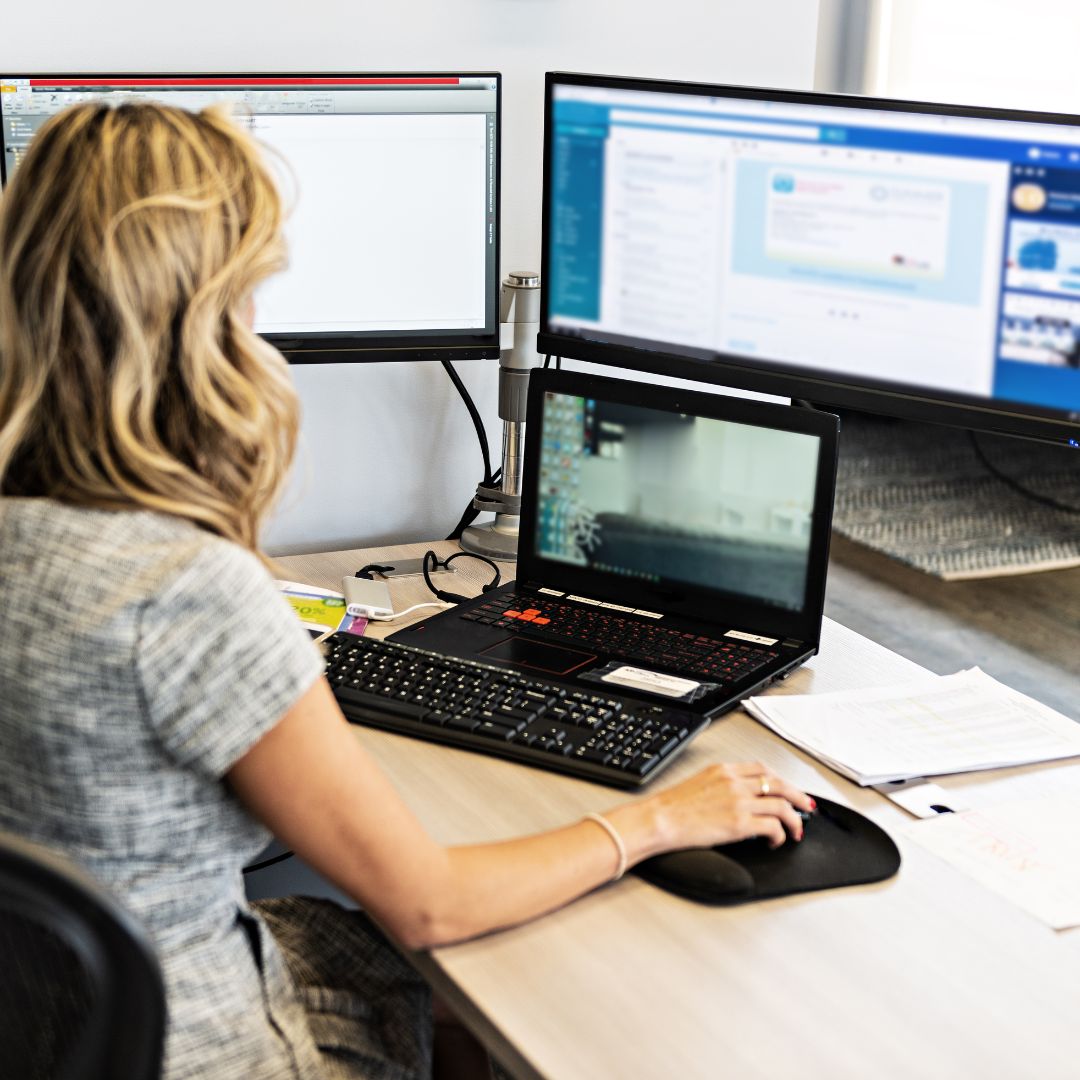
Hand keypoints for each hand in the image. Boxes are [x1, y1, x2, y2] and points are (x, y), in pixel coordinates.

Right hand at [638, 761, 813, 852]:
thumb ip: (722, 785)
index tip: (787, 790)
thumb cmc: (671, 807)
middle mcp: (734, 782)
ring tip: (796, 831)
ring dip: (794, 819)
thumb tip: (740, 797)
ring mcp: (739, 802)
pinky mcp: (739, 823)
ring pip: (782, 805)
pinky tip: (775, 841)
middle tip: (807, 808)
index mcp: (724, 770)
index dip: (781, 780)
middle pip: (779, 784)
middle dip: (798, 797)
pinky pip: (773, 827)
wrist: (659, 819)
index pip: (763, 769)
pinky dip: (780, 835)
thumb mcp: (699, 783)